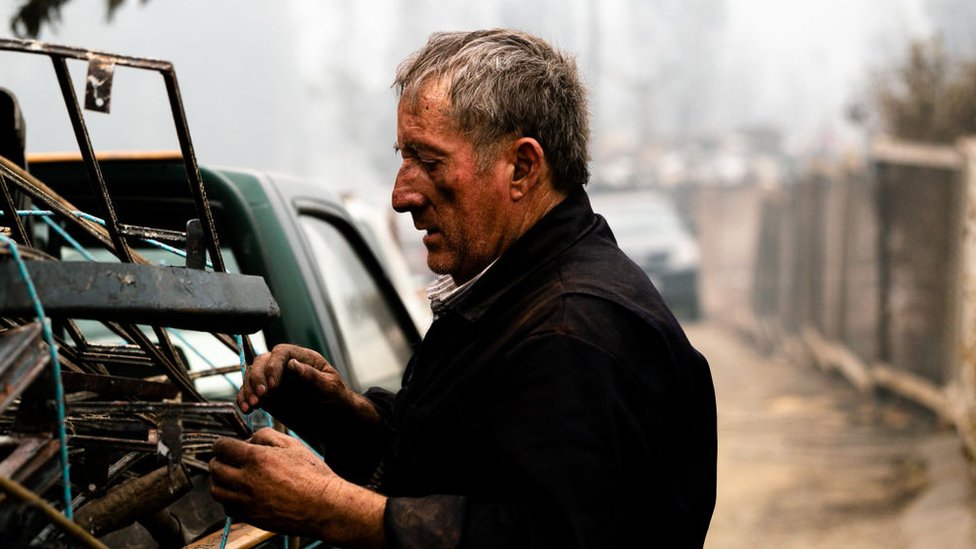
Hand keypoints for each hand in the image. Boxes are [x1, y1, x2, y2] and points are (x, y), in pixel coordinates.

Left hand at [209, 428, 385, 546]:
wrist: (323, 505)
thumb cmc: (312, 475)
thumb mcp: (292, 445)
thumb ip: (266, 435)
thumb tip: (249, 439)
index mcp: (256, 459)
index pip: (222, 447)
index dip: (222, 444)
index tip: (226, 445)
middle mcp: (247, 481)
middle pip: (215, 469)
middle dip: (219, 460)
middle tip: (229, 460)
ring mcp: (247, 501)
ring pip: (216, 491)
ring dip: (220, 481)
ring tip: (232, 477)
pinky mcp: (250, 517)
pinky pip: (227, 508)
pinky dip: (229, 500)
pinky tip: (242, 494)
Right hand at [237, 344, 378, 437]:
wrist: (334, 416)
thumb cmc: (336, 398)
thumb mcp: (330, 388)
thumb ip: (312, 376)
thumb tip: (292, 364)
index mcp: (304, 358)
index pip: (281, 352)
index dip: (274, 366)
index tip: (274, 385)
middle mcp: (286, 365)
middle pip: (262, 362)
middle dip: (258, 378)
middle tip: (262, 396)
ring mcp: (275, 379)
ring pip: (253, 376)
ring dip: (248, 389)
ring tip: (252, 405)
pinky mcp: (268, 395)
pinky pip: (250, 392)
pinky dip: (244, 399)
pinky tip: (246, 409)